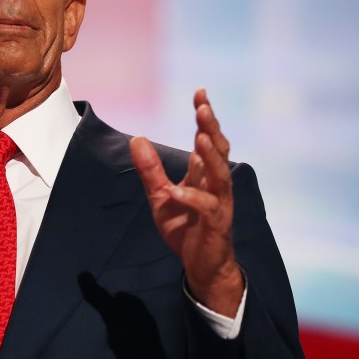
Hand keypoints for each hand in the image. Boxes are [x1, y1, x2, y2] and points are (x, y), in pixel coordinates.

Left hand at [129, 89, 242, 316]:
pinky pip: (208, 208)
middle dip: (211, 128)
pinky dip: (192, 199)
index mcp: (204, 175)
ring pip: (221, 176)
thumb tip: (136, 138)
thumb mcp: (160, 196)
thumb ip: (150, 169)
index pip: (207, 140)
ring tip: (200, 138)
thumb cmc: (185, 228)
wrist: (200, 265)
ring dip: (211, 157)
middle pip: (219, 151)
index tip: (200, 93)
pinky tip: (177, 192)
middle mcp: (216, 185)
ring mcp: (219, 204)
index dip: (205, 117)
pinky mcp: (216, 225)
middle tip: (203, 108)